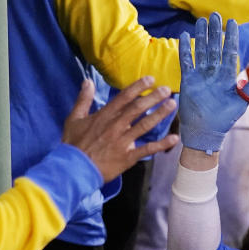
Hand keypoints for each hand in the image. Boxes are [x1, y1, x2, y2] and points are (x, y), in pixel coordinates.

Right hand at [62, 77, 178, 181]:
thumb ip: (83, 99)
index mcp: (104, 116)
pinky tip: (174, 138)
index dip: (138, 87)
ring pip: (145, 125)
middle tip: (167, 89)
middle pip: (137, 108)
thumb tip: (87, 81)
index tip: (151, 79)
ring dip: (160, 114)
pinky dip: (162, 144)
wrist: (75, 169)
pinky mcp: (128, 157)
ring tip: (172, 105)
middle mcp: (116, 126)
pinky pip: (148, 149)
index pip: (124, 97)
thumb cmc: (74, 144)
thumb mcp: (74, 119)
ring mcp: (123, 141)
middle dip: (153, 98)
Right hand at [178, 13, 248, 153]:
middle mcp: (214, 73)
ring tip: (200, 21)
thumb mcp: (240, 102)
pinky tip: (185, 36)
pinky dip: (185, 49)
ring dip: (201, 36)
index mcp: (228, 76)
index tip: (233, 23)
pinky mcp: (188, 80)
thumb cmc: (224, 119)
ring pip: (201, 50)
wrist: (206, 131)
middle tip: (214, 14)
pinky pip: (186, 61)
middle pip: (215, 47)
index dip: (231, 37)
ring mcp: (201, 75)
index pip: (230, 52)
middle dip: (215, 31)